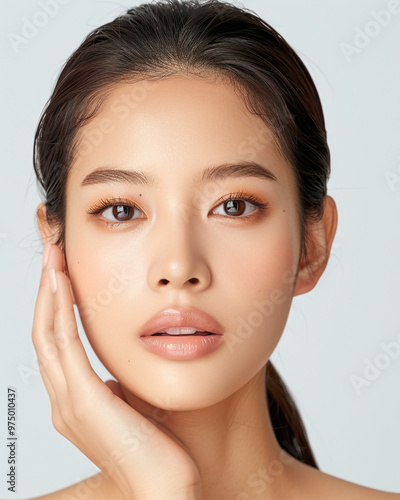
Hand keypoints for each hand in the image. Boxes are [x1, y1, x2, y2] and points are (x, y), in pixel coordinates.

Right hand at [32, 243, 202, 498]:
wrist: (167, 489)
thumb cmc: (161, 449)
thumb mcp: (138, 403)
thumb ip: (126, 382)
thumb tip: (132, 357)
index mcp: (77, 401)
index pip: (58, 343)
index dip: (58, 306)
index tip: (65, 273)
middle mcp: (64, 400)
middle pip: (45, 333)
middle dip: (48, 291)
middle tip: (54, 255)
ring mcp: (69, 402)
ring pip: (48, 334)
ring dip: (50, 292)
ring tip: (55, 258)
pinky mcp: (84, 401)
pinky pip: (65, 344)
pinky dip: (61, 310)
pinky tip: (65, 282)